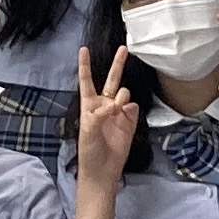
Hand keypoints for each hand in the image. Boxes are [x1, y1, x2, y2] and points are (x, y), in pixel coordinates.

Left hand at [75, 46, 139, 179]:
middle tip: (124, 48)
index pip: (86, 81)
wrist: (103, 171)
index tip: (84, 49)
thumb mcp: (87, 133)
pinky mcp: (130, 121)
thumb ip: (98, 116)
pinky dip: (131, 109)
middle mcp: (104, 105)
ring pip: (124, 93)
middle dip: (118, 64)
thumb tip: (114, 104)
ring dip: (122, 97)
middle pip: (112, 80)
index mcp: (89, 105)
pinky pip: (134, 107)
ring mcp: (118, 112)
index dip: (85, 65)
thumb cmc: (89, 152)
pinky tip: (126, 116)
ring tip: (118, 109)